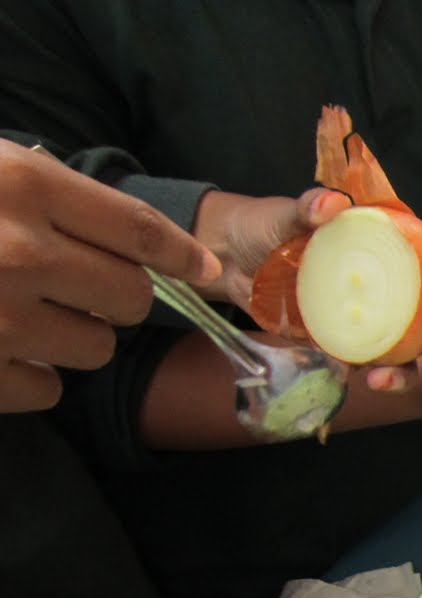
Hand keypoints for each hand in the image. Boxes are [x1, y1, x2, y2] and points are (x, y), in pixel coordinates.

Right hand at [0, 142, 220, 411]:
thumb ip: (54, 197)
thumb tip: (160, 248)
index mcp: (25, 187)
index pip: (139, 231)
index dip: (181, 256)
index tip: (204, 270)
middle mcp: (21, 252)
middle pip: (132, 299)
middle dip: (116, 297)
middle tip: (78, 286)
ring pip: (95, 349)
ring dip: (72, 337)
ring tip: (21, 312)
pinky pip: (46, 390)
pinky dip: (28, 375)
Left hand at [193, 187, 421, 393]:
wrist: (231, 258)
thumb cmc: (266, 225)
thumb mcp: (287, 213)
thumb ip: (309, 208)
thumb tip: (330, 204)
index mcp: (384, 246)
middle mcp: (387, 286)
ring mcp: (369, 319)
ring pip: (407, 350)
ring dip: (409, 371)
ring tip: (386, 379)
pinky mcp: (345, 343)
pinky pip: (369, 364)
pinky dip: (372, 376)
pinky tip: (363, 380)